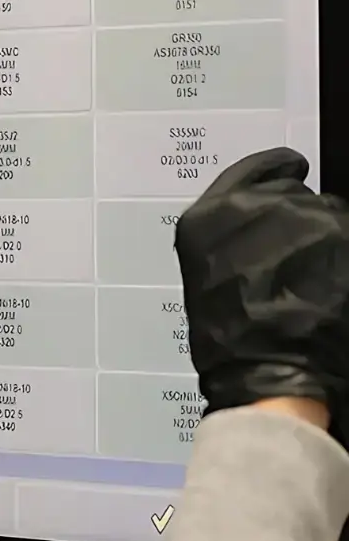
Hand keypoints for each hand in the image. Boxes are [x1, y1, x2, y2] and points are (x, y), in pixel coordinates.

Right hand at [175, 147, 348, 437]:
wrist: (269, 372)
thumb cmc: (230, 338)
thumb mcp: (206, 273)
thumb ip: (230, 236)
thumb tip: (259, 223)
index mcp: (212, 214)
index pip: (256, 169)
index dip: (275, 171)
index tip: (289, 170)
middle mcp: (259, 205)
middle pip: (294, 193)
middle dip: (295, 220)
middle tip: (286, 261)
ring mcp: (305, 217)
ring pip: (326, 214)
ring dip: (321, 241)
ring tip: (305, 282)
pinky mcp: (343, 233)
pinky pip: (345, 235)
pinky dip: (340, 256)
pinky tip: (326, 286)